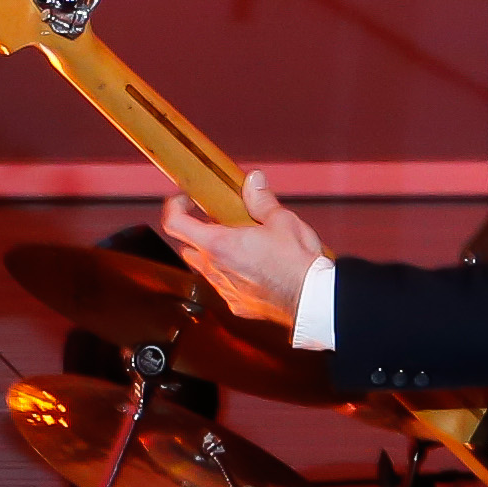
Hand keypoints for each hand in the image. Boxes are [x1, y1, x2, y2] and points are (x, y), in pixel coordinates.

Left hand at [158, 171, 325, 326]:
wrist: (313, 299)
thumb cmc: (297, 261)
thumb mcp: (281, 220)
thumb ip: (261, 200)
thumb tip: (253, 180)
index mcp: (218, 244)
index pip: (175, 224)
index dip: (174, 207)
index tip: (185, 200)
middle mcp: (215, 269)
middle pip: (188, 248)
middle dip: (196, 233)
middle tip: (219, 222)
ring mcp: (225, 290)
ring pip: (206, 269)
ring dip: (214, 255)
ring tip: (241, 245)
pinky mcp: (237, 305)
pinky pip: (225, 288)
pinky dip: (231, 276)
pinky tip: (253, 269)